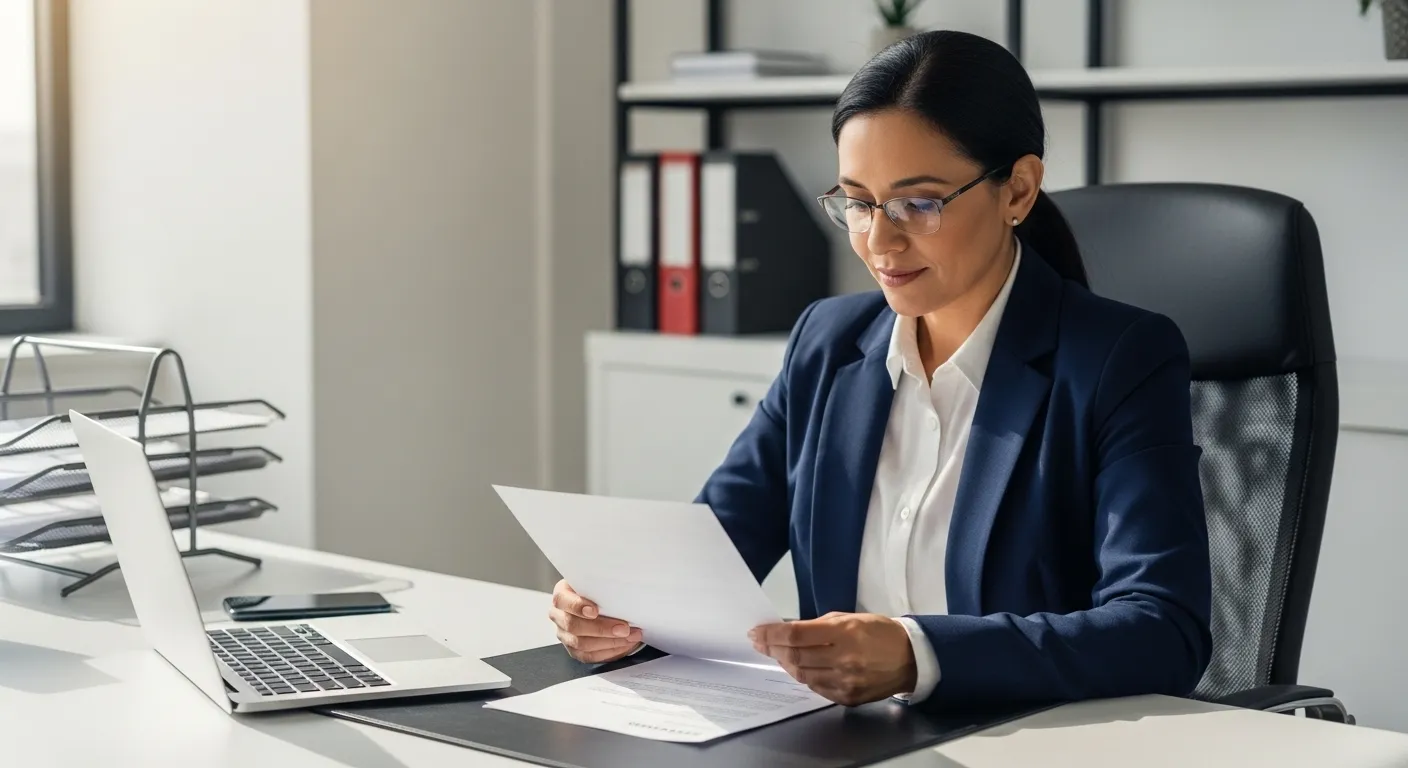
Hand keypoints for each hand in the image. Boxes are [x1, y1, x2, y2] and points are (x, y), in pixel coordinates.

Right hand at [549, 580, 642, 662]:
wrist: (600, 604)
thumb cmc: (598, 592)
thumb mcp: (598, 583)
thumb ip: (603, 585)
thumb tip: (623, 584)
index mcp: (562, 594)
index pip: (562, 600)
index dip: (577, 606)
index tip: (595, 611)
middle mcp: (559, 615)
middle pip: (573, 626)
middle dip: (602, 629)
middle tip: (624, 628)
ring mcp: (564, 634)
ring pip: (581, 644)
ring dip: (610, 642)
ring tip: (630, 637)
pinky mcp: (573, 649)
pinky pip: (589, 656)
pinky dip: (609, 652)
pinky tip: (624, 645)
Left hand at [749, 611, 916, 705]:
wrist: (910, 659)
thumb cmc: (879, 633)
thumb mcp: (849, 618)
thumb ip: (818, 626)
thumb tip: (788, 630)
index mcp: (845, 634)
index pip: (796, 636)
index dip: (772, 635)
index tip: (757, 632)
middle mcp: (844, 660)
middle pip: (795, 657)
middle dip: (772, 649)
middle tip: (760, 642)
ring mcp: (846, 682)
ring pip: (802, 675)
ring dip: (785, 663)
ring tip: (778, 653)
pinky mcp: (847, 698)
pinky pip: (816, 688)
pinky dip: (804, 676)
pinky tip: (799, 666)